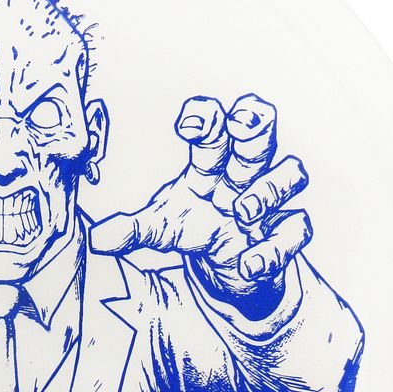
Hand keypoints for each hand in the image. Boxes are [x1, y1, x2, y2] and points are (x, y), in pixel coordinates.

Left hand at [89, 92, 311, 312]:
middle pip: (259, 136)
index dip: (206, 118)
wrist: (230, 273)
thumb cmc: (197, 232)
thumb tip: (97, 239)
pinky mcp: (284, 236)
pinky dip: (273, 249)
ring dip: (268, 189)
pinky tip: (249, 264)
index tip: (186, 126)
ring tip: (243, 210)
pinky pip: (294, 232)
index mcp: (211, 166)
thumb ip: (132, 231)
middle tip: (241, 124)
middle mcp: (245, 176)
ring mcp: (270, 204)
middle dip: (254, 124)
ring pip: (289, 174)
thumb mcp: (160, 230)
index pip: (213, 128)